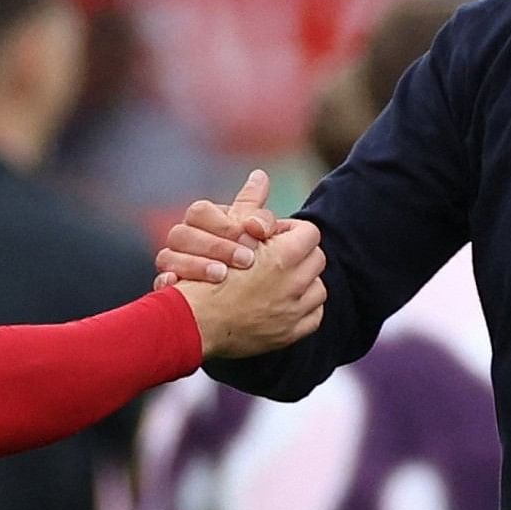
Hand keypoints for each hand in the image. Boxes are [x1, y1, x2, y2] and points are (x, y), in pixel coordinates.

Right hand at [163, 172, 325, 358]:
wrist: (192, 323)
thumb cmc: (204, 274)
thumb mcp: (226, 232)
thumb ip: (248, 204)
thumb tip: (260, 175)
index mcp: (284, 255)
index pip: (308, 232)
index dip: (289, 232)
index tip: (271, 239)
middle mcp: (295, 283)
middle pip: (316, 258)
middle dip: (298, 255)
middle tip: (276, 258)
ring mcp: (293, 311)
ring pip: (318, 288)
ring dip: (303, 283)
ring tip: (279, 282)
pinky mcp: (290, 334)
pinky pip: (314, 316)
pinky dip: (303, 310)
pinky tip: (283, 305)